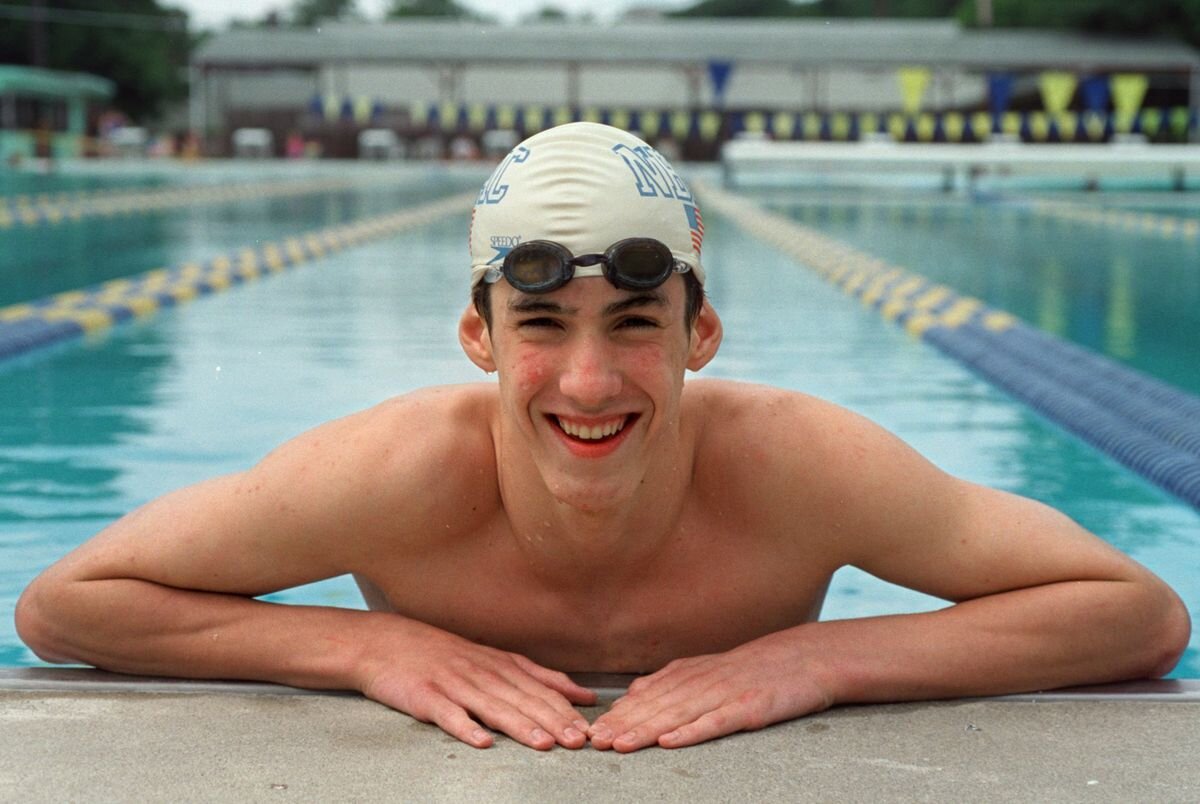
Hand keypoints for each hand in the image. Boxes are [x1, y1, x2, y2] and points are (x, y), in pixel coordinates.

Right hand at [356, 617, 596, 749]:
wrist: (387, 642)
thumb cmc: (444, 654)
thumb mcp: (495, 659)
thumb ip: (538, 677)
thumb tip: (582, 694)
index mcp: (501, 665)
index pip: (540, 688)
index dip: (566, 709)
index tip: (589, 729)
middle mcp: (482, 673)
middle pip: (523, 699)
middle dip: (553, 721)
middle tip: (578, 741)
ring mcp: (453, 684)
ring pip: (492, 707)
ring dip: (520, 726)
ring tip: (543, 744)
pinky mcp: (425, 696)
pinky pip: (448, 714)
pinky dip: (465, 728)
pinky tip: (482, 741)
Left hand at [588, 631, 833, 751]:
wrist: (805, 657)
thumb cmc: (756, 668)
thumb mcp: (708, 668)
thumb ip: (671, 681)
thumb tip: (633, 694)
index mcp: (690, 673)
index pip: (646, 697)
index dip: (618, 715)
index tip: (591, 731)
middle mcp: (702, 681)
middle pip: (656, 706)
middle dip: (622, 725)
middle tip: (594, 741)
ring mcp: (726, 694)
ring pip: (678, 714)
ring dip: (646, 731)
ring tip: (620, 745)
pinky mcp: (750, 708)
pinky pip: (717, 722)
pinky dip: (692, 732)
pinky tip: (671, 741)